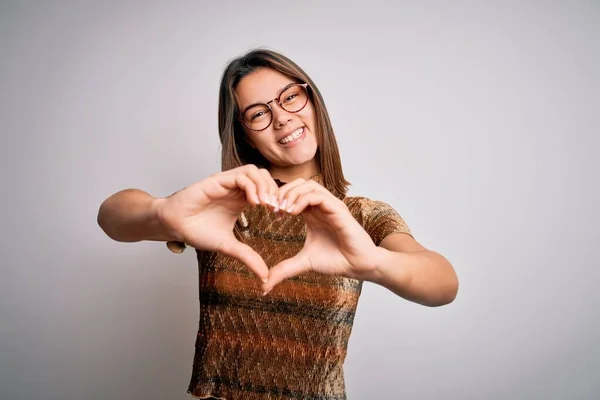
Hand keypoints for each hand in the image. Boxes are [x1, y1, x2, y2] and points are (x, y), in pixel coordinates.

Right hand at [156, 165, 279, 280]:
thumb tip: (265, 275)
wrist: (173, 225)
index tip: (282, 215)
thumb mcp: (228, 246)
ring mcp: (226, 182)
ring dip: (265, 186)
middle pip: (265, 176)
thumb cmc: (196, 231)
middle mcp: (235, 188)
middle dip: (276, 190)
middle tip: (279, 209)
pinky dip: (252, 186)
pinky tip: (254, 202)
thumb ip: (247, 257)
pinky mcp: (216, 180)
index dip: (278, 198)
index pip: (267, 188)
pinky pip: (241, 175)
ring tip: (267, 205)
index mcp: (241, 199)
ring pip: (255, 171)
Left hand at [261, 179, 378, 293]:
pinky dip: (302, 200)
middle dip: (282, 192)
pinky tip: (293, 212)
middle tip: (272, 207)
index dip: (278, 199)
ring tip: (282, 209)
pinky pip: (318, 196)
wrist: (358, 266)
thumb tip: (263, 286)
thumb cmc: (336, 261)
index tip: (269, 212)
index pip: (293, 193)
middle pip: (299, 184)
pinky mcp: (338, 210)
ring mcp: (330, 206)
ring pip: (308, 185)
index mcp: (312, 214)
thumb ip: (284, 270)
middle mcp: (321, 206)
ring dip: (291, 194)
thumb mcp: (303, 263)